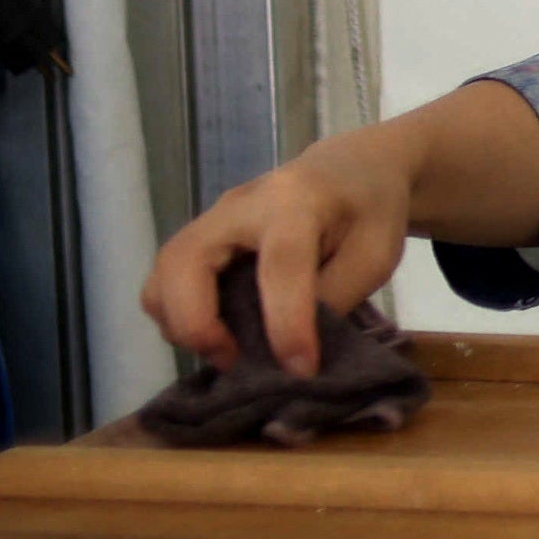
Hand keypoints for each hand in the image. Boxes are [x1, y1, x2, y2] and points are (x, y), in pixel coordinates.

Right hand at [140, 130, 426, 371]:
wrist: (349, 169)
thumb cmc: (369, 212)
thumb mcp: (375, 255)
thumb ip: (337, 297)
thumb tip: (291, 351)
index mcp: (296, 204)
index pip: (281, 265)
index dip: (287, 324)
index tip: (300, 369)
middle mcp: (239, 206)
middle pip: (183, 262)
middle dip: (197, 325)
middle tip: (237, 361)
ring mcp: (210, 221)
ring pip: (162, 275)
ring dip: (182, 324)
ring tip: (229, 350)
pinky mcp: (199, 239)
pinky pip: (166, 283)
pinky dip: (181, 317)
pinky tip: (222, 332)